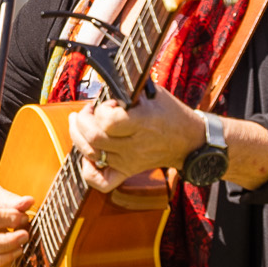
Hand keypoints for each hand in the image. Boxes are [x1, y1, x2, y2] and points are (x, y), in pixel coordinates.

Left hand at [68, 89, 202, 193]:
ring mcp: (129, 161)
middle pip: (94, 139)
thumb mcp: (152, 92)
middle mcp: (134, 145)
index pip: (108, 122)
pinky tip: (88, 156)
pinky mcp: (127, 171)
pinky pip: (101, 181)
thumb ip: (127, 89)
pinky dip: (88, 171)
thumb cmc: (169, 113)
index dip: (101, 110)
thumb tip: (103, 85)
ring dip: (78, 137)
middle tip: (86, 111)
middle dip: (82, 122)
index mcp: (142, 122)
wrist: (189, 140)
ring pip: (92, 155)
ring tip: (80, 124)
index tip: (108, 104)